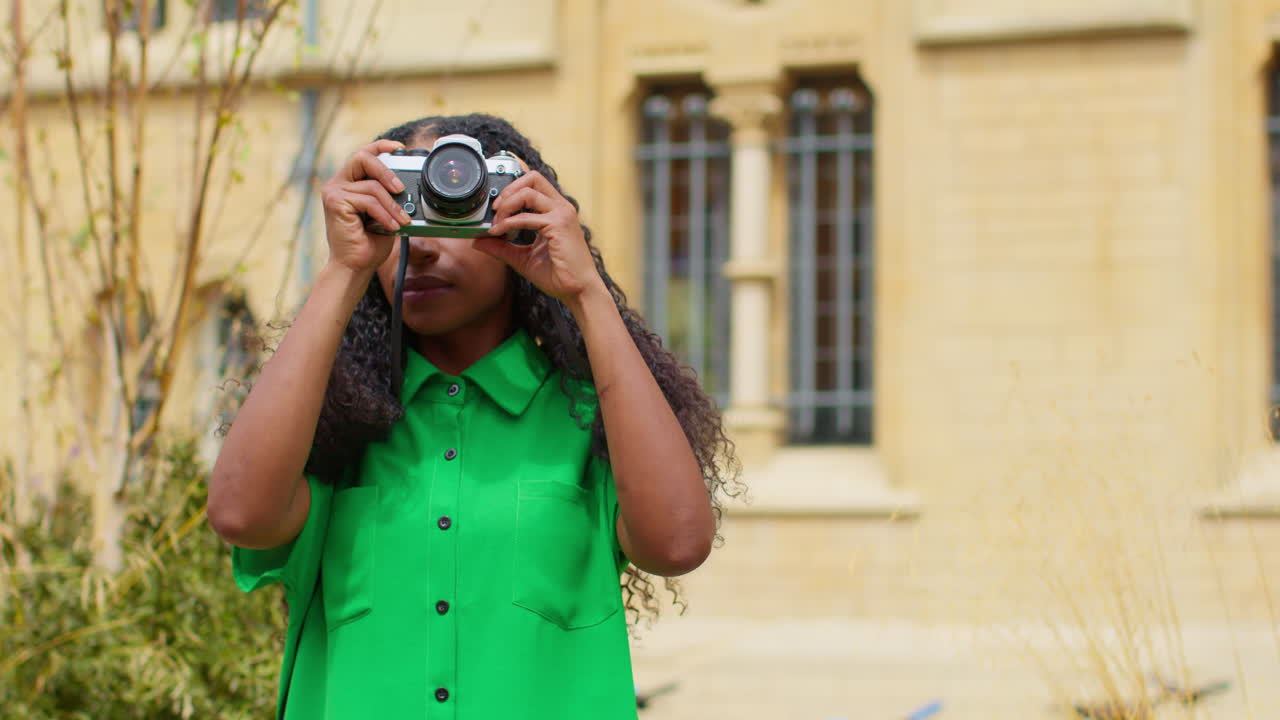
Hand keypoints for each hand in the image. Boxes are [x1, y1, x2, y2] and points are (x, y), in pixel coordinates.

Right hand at [319, 139, 413, 274]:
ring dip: (392, 205)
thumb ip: (389, 196)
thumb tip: (409, 186)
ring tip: (402, 220)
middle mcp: (338, 183)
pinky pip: (368, 201)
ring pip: (372, 186)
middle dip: (386, 171)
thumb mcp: (384, 213)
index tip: (400, 148)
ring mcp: (334, 192)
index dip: (381, 146)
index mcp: (348, 182)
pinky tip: (392, 226)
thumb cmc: (369, 241)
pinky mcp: (335, 202)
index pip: (363, 154)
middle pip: (363, 158)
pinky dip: (384, 214)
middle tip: (401, 189)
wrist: (355, 265)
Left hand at [472, 168, 603, 305]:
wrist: (578, 291)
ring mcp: (561, 214)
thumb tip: (478, 240)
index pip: (533, 184)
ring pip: (527, 191)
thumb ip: (502, 247)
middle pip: (532, 178)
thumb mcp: (522, 258)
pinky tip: (499, 233)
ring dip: (506, 205)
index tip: (496, 207)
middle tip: (494, 209)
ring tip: (496, 223)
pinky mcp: (559, 225)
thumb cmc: (558, 275)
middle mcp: (560, 207)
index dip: (511, 189)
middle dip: (508, 190)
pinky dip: (508, 222)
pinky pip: (526, 216)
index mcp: (555, 211)